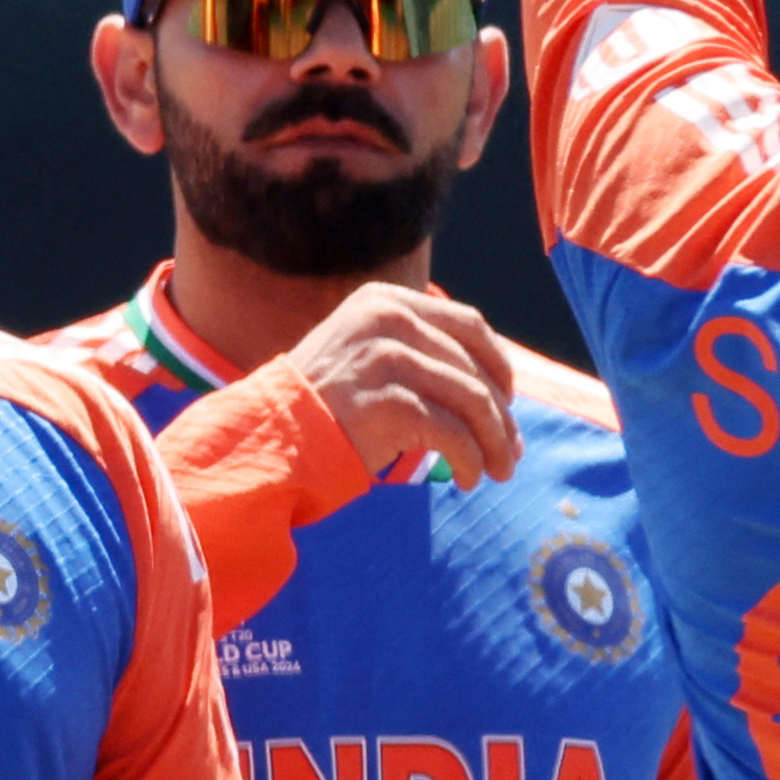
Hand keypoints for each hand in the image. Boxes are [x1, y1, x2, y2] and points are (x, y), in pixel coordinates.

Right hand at [278, 280, 518, 488]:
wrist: (268, 436)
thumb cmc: (318, 405)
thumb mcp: (362, 353)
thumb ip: (413, 351)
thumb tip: (489, 386)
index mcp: (385, 301)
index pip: (469, 324)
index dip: (498, 364)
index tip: (507, 399)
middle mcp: (390, 320)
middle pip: (475, 366)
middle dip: (501, 414)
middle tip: (510, 450)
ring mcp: (390, 359)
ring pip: (473, 400)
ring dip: (494, 442)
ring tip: (497, 471)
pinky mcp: (392, 401)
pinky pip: (454, 433)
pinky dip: (471, 459)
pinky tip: (470, 478)